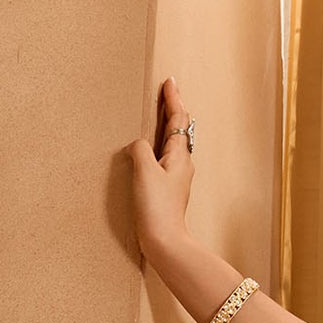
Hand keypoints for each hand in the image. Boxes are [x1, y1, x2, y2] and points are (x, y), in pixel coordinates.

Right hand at [127, 78, 195, 261]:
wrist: (164, 241)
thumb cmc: (156, 208)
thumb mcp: (145, 171)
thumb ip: (141, 149)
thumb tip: (139, 145)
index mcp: (179, 156)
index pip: (179, 119)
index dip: (173, 99)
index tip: (170, 81)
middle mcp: (182, 165)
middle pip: (179, 130)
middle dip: (172, 109)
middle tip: (166, 92)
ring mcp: (176, 178)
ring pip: (173, 144)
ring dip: (167, 126)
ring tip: (161, 114)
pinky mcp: (168, 190)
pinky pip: (164, 158)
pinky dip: (159, 145)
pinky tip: (151, 149)